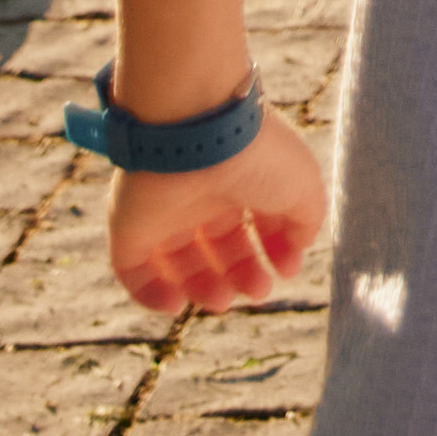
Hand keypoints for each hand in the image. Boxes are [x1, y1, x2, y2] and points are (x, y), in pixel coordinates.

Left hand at [104, 110, 326, 322]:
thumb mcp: (303, 183)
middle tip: (257, 291)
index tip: (287, 269)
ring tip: (223, 300)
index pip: (255, 223)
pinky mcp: (130, 228)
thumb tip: (298, 248)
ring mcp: (164, 213)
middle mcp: (202, 196)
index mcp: (241, 179)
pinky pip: (134, 271)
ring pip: (179, 264)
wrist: (196, 131)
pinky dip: (152, 295)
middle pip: (218, 248)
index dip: (274, 249)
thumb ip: (307, 219)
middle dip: (241, 274)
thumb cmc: (256, 152)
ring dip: (202, 289)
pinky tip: (177, 304)